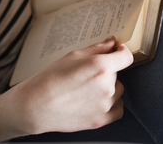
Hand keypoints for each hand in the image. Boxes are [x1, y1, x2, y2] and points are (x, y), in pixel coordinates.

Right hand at [12, 37, 132, 133]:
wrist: (36, 105)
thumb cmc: (50, 79)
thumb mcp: (72, 56)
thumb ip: (96, 49)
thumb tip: (111, 43)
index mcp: (100, 67)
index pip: (125, 57)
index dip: (121, 52)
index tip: (117, 52)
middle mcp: (106, 86)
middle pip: (117, 74)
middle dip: (107, 71)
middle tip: (87, 74)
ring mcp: (105, 105)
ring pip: (117, 91)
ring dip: (108, 88)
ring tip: (86, 88)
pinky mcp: (101, 120)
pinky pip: (118, 109)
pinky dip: (111, 104)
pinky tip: (95, 100)